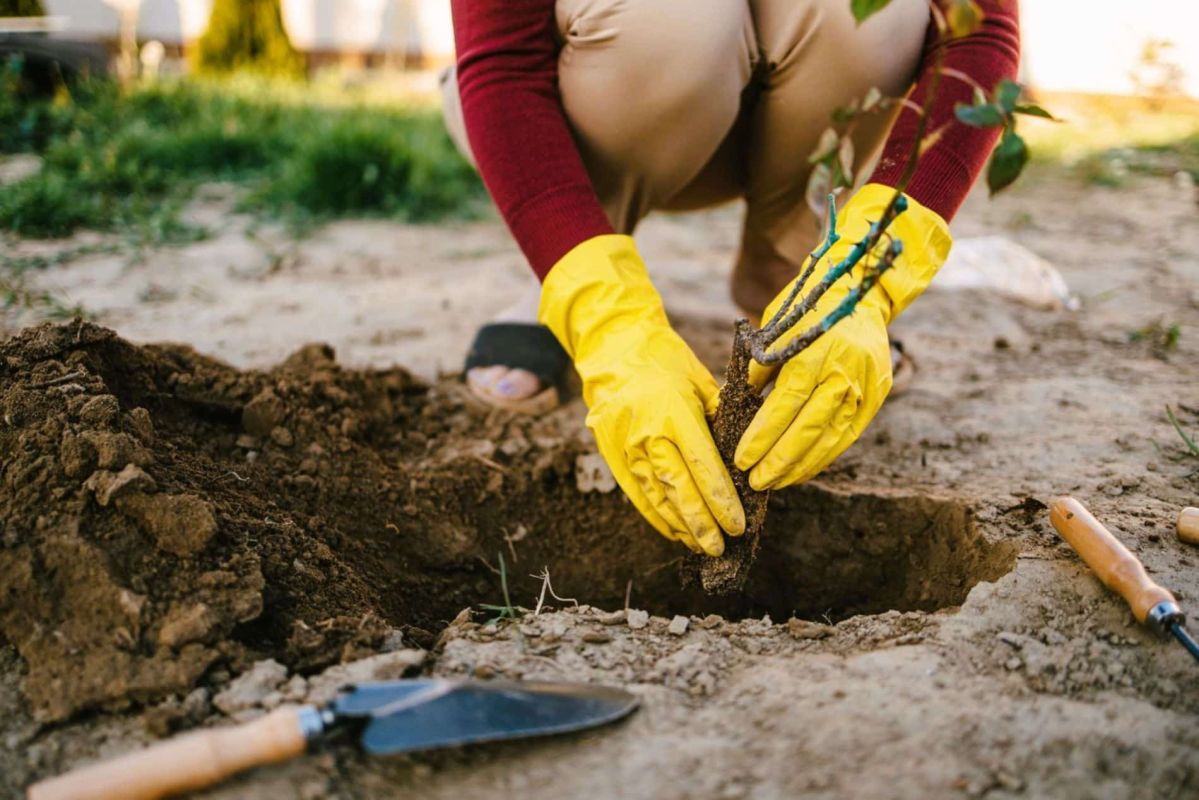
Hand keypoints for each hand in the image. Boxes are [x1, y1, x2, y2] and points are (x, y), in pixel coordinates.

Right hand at [540, 235, 744, 554]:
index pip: (703, 466)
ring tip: (702, 545)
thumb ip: (721, 418)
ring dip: (682, 526)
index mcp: (674, 411)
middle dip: (703, 522)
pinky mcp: (611, 455)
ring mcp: (625, 447)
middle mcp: (647, 433)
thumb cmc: (665, 361)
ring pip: (657, 497)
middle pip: (679, 489)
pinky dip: (657, 517)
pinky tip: (675, 532)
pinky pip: (637, 494)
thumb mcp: (700, 381)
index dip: (721, 499)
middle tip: (722, 546)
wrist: (613, 347)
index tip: (738, 523)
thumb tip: (744, 456)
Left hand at [734, 184, 952, 489]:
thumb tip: (734, 406)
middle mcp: (844, 371)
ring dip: (801, 466)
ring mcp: (865, 386)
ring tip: (775, 482)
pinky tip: (801, 469)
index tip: (742, 460)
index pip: (785, 404)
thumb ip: (759, 369)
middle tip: (755, 481)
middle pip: (809, 428)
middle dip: (779, 460)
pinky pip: (847, 436)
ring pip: (831, 438)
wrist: (860, 292)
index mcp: (814, 352)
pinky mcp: (876, 397)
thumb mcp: (775, 331)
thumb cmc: (805, 311)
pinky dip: (823, 456)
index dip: (763, 436)